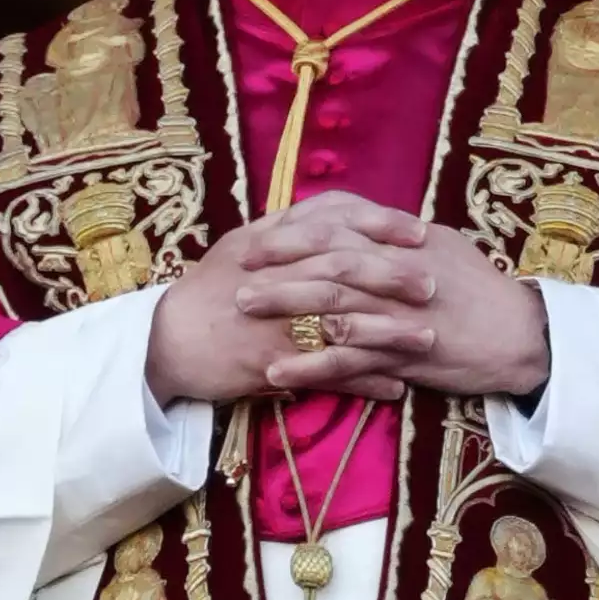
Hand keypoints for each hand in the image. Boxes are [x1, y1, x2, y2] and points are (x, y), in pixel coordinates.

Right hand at [145, 191, 437, 406]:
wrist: (164, 340)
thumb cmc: (208, 289)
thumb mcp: (243, 245)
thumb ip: (289, 229)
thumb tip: (336, 213)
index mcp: (269, 240)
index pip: (332, 220)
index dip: (378, 223)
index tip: (418, 231)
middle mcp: (273, 274)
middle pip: (342, 267)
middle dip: (392, 275)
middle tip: (434, 285)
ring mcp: (272, 319)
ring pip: (340, 321)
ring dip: (389, 332)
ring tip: (429, 339)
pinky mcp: (269, 362)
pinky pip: (324, 373)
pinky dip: (362, 381)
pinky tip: (395, 386)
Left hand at [265, 220, 548, 400]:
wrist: (521, 336)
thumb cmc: (481, 289)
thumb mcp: (442, 247)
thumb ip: (397, 236)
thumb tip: (356, 222)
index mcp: (408, 243)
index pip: (343, 227)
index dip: (297, 231)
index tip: (259, 236)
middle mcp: (401, 273)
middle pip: (330, 262)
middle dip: (279, 265)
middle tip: (238, 269)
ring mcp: (401, 316)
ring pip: (334, 307)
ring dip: (284, 309)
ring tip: (243, 310)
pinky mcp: (404, 358)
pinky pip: (350, 362)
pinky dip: (311, 366)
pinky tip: (276, 372)